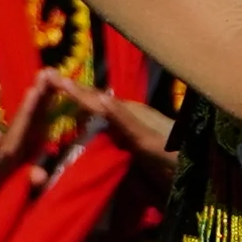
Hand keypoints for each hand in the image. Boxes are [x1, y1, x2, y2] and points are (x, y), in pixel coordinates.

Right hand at [59, 81, 177, 170]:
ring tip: (60, 98)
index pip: (94, 99)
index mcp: (128, 111)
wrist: (193, 164)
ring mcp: (132, 124)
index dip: (74, 90)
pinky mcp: (136, 137)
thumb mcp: (146, 138)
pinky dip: (94, 120)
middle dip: (74, 92)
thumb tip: (100, 96)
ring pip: (101, 111)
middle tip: (48, 81)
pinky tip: (87, 125)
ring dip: (82, 104)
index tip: (51, 78)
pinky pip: (110, 124)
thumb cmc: (171, 152)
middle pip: (96, 100)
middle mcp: (128, 113)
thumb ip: (123, 118)